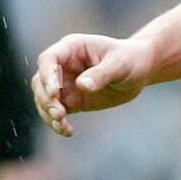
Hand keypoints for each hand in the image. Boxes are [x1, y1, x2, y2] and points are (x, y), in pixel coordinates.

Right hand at [31, 33, 152, 136]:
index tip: (54, 93)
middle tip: (59, 113)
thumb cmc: (130, 59)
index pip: (49, 59)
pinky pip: (57, 113)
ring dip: (48, 113)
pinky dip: (58, 123)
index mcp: (72, 48)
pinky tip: (67, 131)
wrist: (139, 71)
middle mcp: (63, 65)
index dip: (47, 76)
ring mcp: (65, 83)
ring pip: (44, 99)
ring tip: (62, 124)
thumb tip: (82, 86)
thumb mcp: (120, 63)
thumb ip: (101, 74)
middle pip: (41, 81)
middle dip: (46, 98)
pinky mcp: (71, 100)